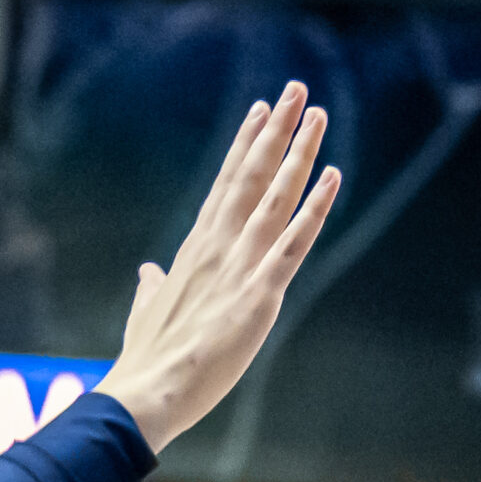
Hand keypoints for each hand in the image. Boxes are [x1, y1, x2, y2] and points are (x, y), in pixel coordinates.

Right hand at [96, 87, 338, 452]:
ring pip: (275, 197)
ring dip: (299, 153)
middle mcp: (218, 245)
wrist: (148, 392)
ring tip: (317, 115)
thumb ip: (153, 286)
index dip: (247, 146)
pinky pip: (294, 242)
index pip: (228, 185)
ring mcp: (238, 265)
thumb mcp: (150, 311)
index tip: (261, 111)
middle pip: (252, 176)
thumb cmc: (151, 358)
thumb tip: (149, 271)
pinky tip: (333, 178)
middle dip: (276, 131)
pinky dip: (315, 208)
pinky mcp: (259, 293)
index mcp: (197, 249)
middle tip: (296, 89)